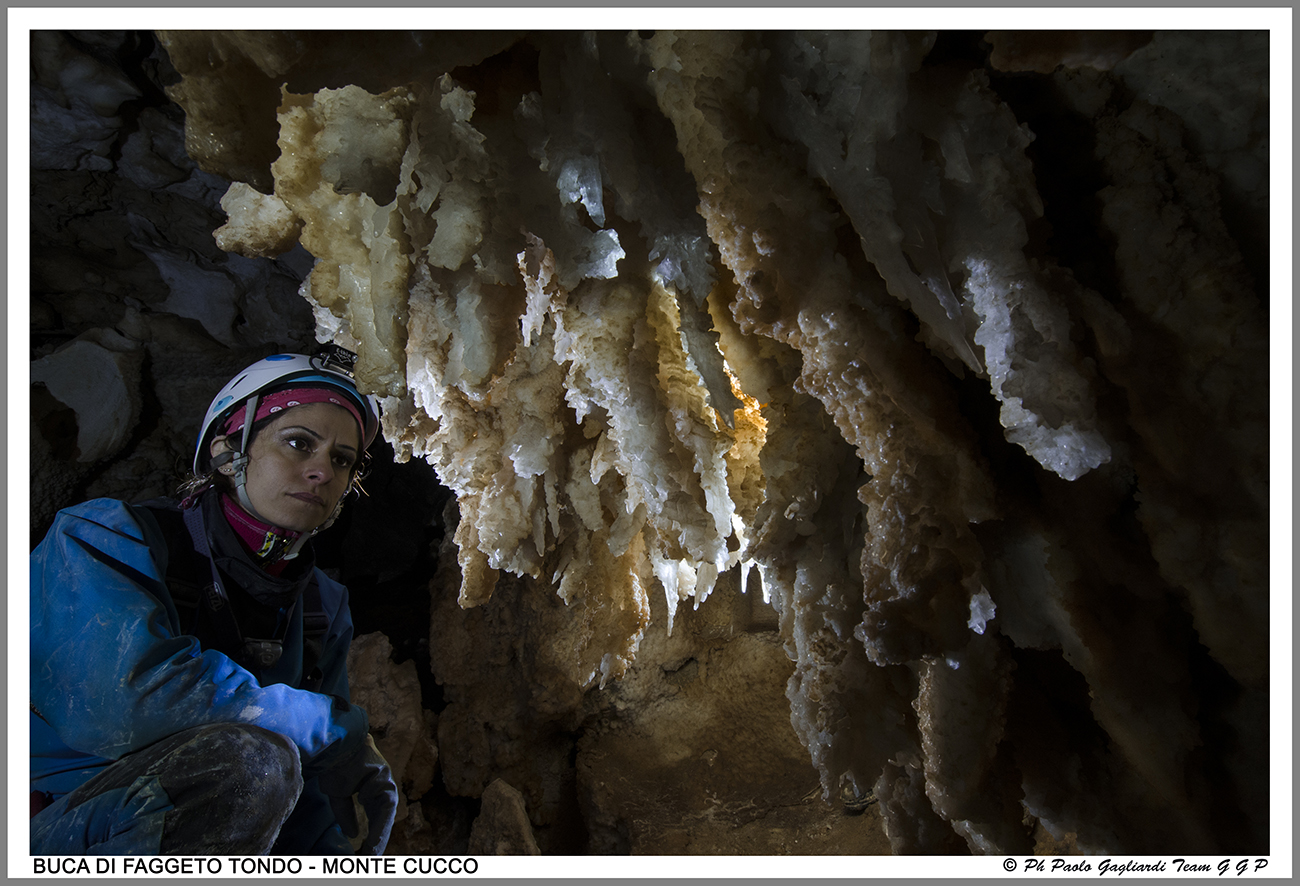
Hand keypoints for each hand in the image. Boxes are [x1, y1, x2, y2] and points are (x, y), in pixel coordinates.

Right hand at [316, 734, 397, 854]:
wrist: (333, 740)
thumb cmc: (334, 762)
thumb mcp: (337, 793)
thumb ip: (346, 813)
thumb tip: (353, 834)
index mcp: (372, 785)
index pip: (377, 814)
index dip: (375, 833)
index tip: (368, 852)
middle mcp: (382, 782)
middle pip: (384, 816)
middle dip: (378, 838)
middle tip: (371, 858)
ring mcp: (385, 779)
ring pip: (387, 814)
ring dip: (380, 836)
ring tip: (373, 855)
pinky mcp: (384, 778)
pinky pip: (386, 807)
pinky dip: (380, 826)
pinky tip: (373, 842)